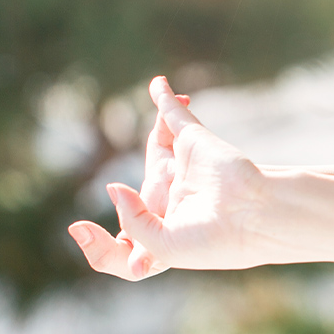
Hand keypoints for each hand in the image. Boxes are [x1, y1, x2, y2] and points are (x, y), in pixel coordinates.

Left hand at [67, 76, 272, 279]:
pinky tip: (159, 85)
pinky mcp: (193, 142)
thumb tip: (115, 186)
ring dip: (160, 142)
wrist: (255, 217)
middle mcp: (175, 201)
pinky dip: (166, 99)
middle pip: (147, 193)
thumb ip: (131, 221)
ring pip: (160, 147)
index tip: (77, 228)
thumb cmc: (213, 240)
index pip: (129, 239)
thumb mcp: (160, 249)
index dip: (99, 242)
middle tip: (88, 224)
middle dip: (134, 203)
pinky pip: (173, 115)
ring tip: (168, 155)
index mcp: (168, 232)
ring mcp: (185, 169)